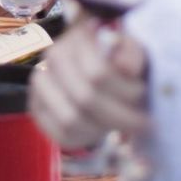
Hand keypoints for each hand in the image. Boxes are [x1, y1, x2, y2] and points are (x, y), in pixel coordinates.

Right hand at [29, 18, 149, 149]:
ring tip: (120, 125)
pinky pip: (60, 134)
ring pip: (71, 120)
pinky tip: (100, 130)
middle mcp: (48, 63)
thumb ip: (131, 54)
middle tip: (143, 124)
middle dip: (120, 116)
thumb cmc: (113, 61)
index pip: (98, 74)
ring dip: (102, 127)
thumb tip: (126, 68)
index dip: (126, 91)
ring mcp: (38, 88)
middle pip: (85, 98)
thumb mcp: (128, 50)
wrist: (84, 69)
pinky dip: (85, 138)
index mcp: (72, 43)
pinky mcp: (37, 110)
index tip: (144, 99)